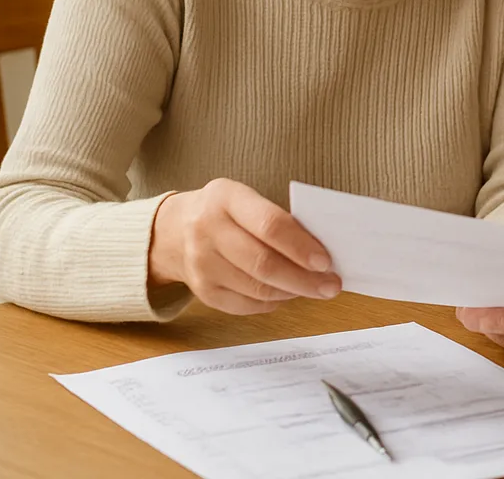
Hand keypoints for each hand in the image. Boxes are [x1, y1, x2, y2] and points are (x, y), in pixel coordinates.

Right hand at [148, 178, 341, 314]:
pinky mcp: (202, 291)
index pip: (270, 225)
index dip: (301, 247)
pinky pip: (246, 305)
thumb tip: (321, 250)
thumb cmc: (224, 212)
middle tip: (330, 285)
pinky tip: (287, 294)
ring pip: (256, 288)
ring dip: (293, 292)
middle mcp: (208, 230)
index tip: (326, 261)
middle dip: (304, 279)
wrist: (173, 230)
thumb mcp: (246, 198)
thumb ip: (278, 219)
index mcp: (226, 198)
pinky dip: (273, 302)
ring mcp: (201, 264)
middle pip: (263, 264)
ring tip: (314, 289)